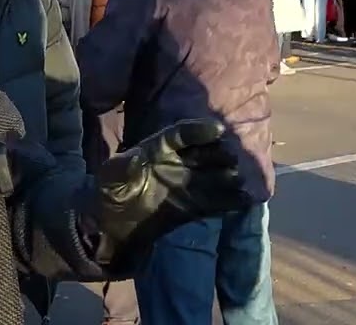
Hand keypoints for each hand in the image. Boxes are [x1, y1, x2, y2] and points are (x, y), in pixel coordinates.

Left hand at [89, 119, 248, 268]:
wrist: (111, 226)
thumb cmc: (109, 194)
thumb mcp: (109, 177)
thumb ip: (120, 167)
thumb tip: (135, 158)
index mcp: (158, 149)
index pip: (181, 134)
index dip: (198, 130)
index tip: (217, 129)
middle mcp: (178, 163)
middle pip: (204, 152)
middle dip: (220, 151)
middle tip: (235, 154)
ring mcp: (188, 184)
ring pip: (214, 175)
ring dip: (229, 175)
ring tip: (242, 177)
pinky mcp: (194, 207)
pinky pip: (217, 201)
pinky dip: (231, 199)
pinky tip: (246, 198)